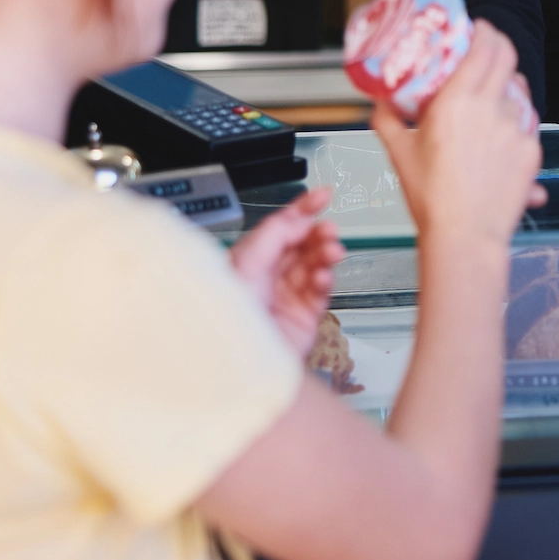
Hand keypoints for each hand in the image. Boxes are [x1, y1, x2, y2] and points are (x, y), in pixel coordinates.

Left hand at [230, 186, 345, 356]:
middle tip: (328, 228)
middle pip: (300, 245)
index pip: (278, 228)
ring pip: (314, 265)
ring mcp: (286, 298)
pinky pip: (321, 292)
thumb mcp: (245, 264)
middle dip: (317, 233)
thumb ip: (273, 235)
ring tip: (331, 251)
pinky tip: (322, 277)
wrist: (239, 363)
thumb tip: (298, 219)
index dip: (301, 209)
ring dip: (325, 254)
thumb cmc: (227, 319)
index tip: (321, 196)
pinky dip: (325, 280)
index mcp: (247, 261)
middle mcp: (266, 278)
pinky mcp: (303, 318)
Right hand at [372, 21, 546, 251]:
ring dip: (506, 81)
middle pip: (506, 56)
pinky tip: (500, 130)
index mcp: (458, 102)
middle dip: (497, 44)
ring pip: (518, 88)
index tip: (475, 28)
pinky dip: (514, 117)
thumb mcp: (399, 153)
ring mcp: (515, 127)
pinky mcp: (531, 148)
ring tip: (491, 91)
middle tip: (485, 46)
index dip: (482, 31)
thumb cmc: (433, 199)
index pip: (483, 47)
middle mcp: (491, 108)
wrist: (465, 236)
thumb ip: (386, 121)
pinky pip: (526, 120)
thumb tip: (379, 103)